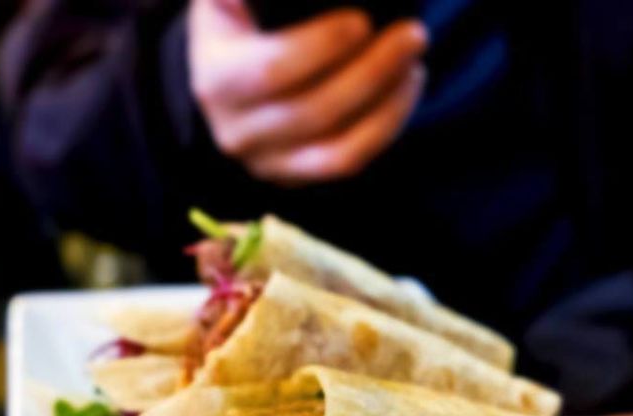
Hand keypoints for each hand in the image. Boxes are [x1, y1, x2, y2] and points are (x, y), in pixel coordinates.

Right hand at [187, 0, 427, 184]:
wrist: (226, 79)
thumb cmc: (239, 21)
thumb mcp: (229, 1)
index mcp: (217, 80)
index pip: (274, 70)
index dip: (322, 47)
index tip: (362, 20)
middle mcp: (238, 133)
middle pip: (314, 114)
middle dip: (372, 73)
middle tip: (413, 35)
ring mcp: (269, 165)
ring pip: (339, 152)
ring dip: (388, 110)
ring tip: (415, 67)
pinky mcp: (297, 180)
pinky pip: (349, 164)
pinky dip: (385, 130)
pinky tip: (404, 92)